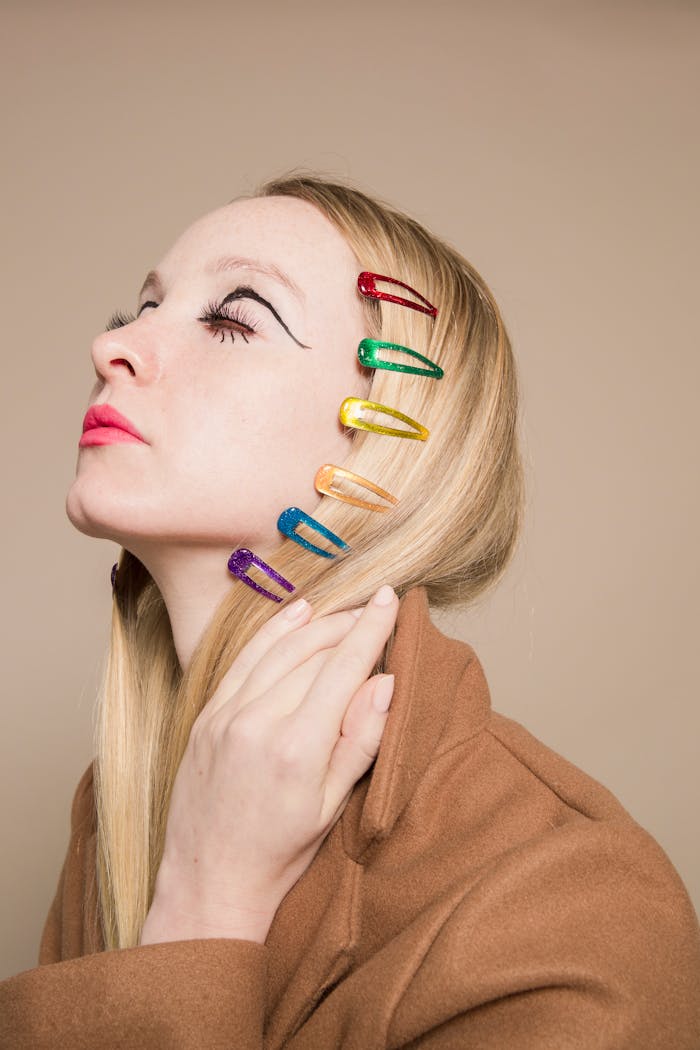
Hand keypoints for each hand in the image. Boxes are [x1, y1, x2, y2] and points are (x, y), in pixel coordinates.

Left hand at [140, 585, 397, 945]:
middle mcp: (258, 722)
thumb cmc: (281, 852)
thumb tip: (388, 680)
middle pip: (313, 652)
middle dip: (349, 624)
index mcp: (298, 748)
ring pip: (279, 649)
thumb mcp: (333, 805)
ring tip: (345, 611)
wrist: (211, 880)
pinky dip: (273, 633)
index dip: (371, 629)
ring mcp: (226, 716)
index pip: (344, 668)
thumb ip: (361, 738)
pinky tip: (297, 615)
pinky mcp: (206, 716)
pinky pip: (244, 659)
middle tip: (375, 609)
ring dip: (316, 624)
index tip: (392, 599)